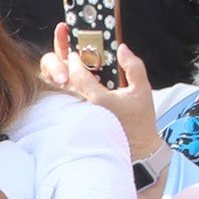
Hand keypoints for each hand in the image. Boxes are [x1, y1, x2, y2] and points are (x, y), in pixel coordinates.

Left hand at [41, 23, 162, 159]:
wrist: (138, 150)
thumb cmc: (140, 121)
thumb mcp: (142, 90)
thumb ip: (133, 66)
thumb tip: (121, 49)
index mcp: (99, 100)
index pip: (78, 75)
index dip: (74, 60)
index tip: (76, 53)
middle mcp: (83, 109)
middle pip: (59, 82)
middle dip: (58, 66)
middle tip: (65, 58)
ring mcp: (77, 117)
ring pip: (56, 93)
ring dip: (56, 77)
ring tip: (61, 67)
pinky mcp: (74, 123)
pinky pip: (61, 104)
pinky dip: (60, 91)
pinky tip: (65, 83)